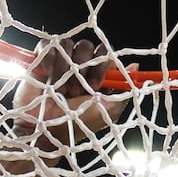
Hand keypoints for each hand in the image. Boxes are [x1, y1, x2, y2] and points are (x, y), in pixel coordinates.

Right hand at [12, 37, 136, 139]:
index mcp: (96, 75)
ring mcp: (60, 63)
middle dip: (82, 68)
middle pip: (86, 46)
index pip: (104, 54)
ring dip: (64, 68)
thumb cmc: (77, 125)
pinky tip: (48, 76)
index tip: (94, 86)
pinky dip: (49, 59)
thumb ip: (124, 90)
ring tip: (61, 90)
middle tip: (75, 91)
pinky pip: (48, 45)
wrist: (46, 131)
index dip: (101, 66)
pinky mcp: (42, 61)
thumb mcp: (108, 111)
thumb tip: (135, 67)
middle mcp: (79, 67)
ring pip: (68, 45)